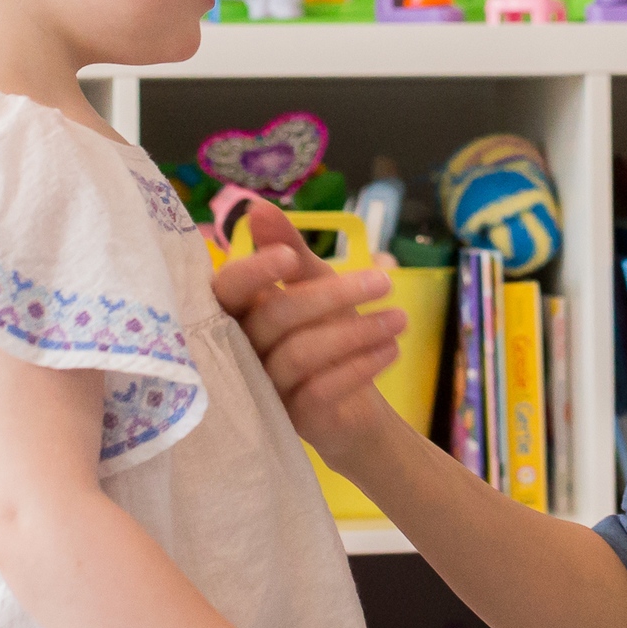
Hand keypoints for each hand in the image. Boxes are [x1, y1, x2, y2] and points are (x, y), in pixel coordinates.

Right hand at [214, 199, 409, 458]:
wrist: (349, 405)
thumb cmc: (322, 331)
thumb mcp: (313, 283)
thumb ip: (288, 249)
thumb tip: (259, 208)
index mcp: (236, 311)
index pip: (227, 288)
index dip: (254, 272)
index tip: (290, 257)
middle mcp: (237, 350)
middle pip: (274, 317)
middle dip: (332, 296)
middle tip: (384, 281)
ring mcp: (260, 388)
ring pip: (300, 354)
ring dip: (357, 332)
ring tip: (399, 320)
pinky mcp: (287, 419)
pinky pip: (319, 390)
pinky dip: (359, 367)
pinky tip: (390, 351)